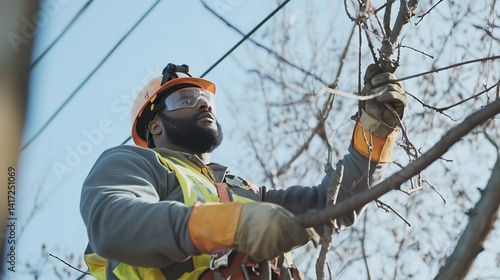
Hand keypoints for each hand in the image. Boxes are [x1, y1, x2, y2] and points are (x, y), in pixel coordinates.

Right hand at [188, 202, 318, 260]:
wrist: (234, 222)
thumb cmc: (257, 214)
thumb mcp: (277, 210)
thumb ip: (293, 219)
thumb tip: (309, 225)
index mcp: (284, 224)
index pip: (304, 237)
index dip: (302, 235)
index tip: (298, 232)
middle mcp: (279, 238)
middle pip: (292, 244)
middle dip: (288, 238)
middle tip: (276, 228)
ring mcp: (270, 249)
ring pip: (281, 250)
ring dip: (277, 244)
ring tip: (265, 232)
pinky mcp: (261, 255)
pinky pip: (270, 254)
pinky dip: (267, 249)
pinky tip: (259, 239)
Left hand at [360, 64, 407, 137]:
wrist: (373, 120)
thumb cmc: (370, 104)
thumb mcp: (367, 88)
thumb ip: (369, 76)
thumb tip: (375, 65)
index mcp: (386, 79)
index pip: (386, 67)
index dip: (377, 69)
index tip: (369, 78)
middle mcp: (395, 84)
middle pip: (390, 75)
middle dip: (378, 80)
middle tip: (371, 87)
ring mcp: (400, 92)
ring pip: (393, 85)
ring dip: (380, 90)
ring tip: (374, 96)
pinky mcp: (402, 102)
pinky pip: (397, 95)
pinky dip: (387, 95)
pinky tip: (380, 99)